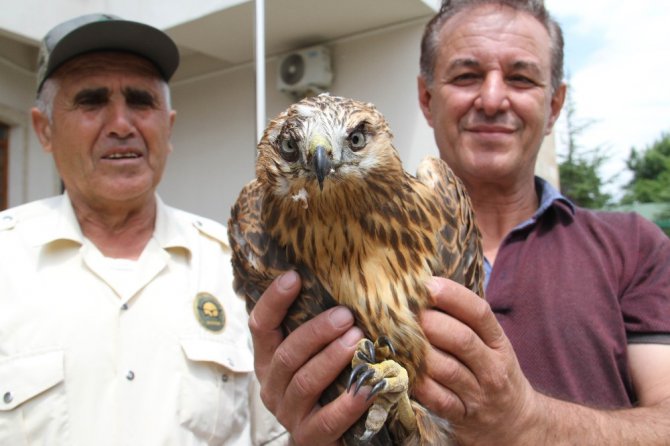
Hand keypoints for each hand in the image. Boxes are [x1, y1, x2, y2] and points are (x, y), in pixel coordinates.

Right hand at [248, 271, 371, 444]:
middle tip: (345, 315)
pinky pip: (327, 420)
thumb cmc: (326, 385)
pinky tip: (368, 388)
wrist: (328, 438)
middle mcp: (272, 386)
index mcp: (268, 361)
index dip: (274, 301)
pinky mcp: (309, 437)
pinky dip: (348, 403)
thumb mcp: (313, 356)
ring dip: (331, 359)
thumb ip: (318, 331)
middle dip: (316, 332)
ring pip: (304, 382)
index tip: (294, 276)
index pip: (261, 326)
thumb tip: (343, 287)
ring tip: (357, 341)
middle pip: (286, 354)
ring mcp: (289, 414)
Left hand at [414, 277, 536, 444]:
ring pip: (446, 369)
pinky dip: (420, 385)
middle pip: (460, 339)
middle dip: (430, 323)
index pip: (479, 312)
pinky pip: (439, 400)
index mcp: (498, 341)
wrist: (516, 423)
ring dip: (419, 353)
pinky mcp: (464, 417)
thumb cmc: (493, 371)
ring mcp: (478, 393)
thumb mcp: (491, 344)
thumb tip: (424, 289)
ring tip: (397, 339)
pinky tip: (405, 371)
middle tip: (405, 313)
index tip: (427, 285)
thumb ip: (464, 321)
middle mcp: (492, 366)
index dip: (452, 295)